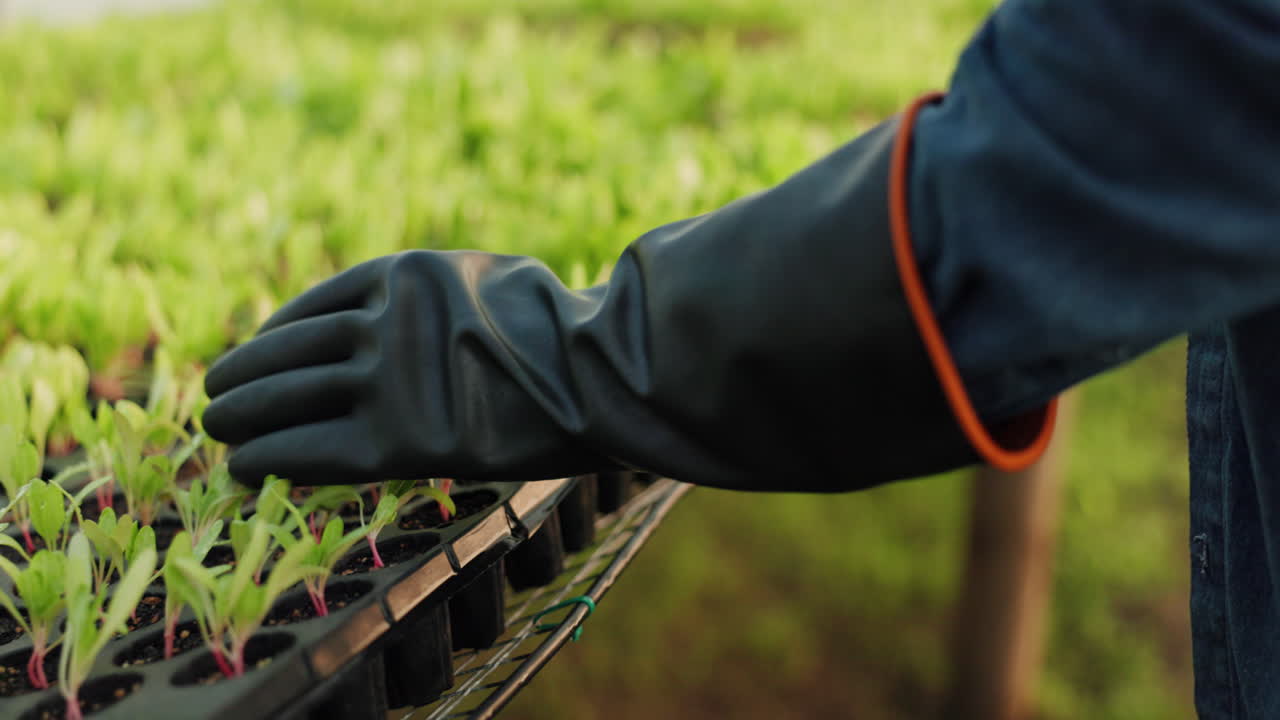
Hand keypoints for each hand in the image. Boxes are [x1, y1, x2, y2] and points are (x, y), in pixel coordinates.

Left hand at [202, 250, 613, 485]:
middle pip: (290, 351)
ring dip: (243, 417)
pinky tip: (245, 467)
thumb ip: (426, 293)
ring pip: (289, 398)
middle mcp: (388, 319)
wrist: (605, 375)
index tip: (250, 354)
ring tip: (217, 432)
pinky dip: (271, 457)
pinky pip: (313, 449)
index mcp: (405, 273)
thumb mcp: (486, 280)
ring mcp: (392, 380)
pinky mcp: (402, 441)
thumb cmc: (559, 332)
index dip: (271, 335)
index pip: (314, 306)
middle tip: (212, 399)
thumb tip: (379, 321)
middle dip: (243, 376)